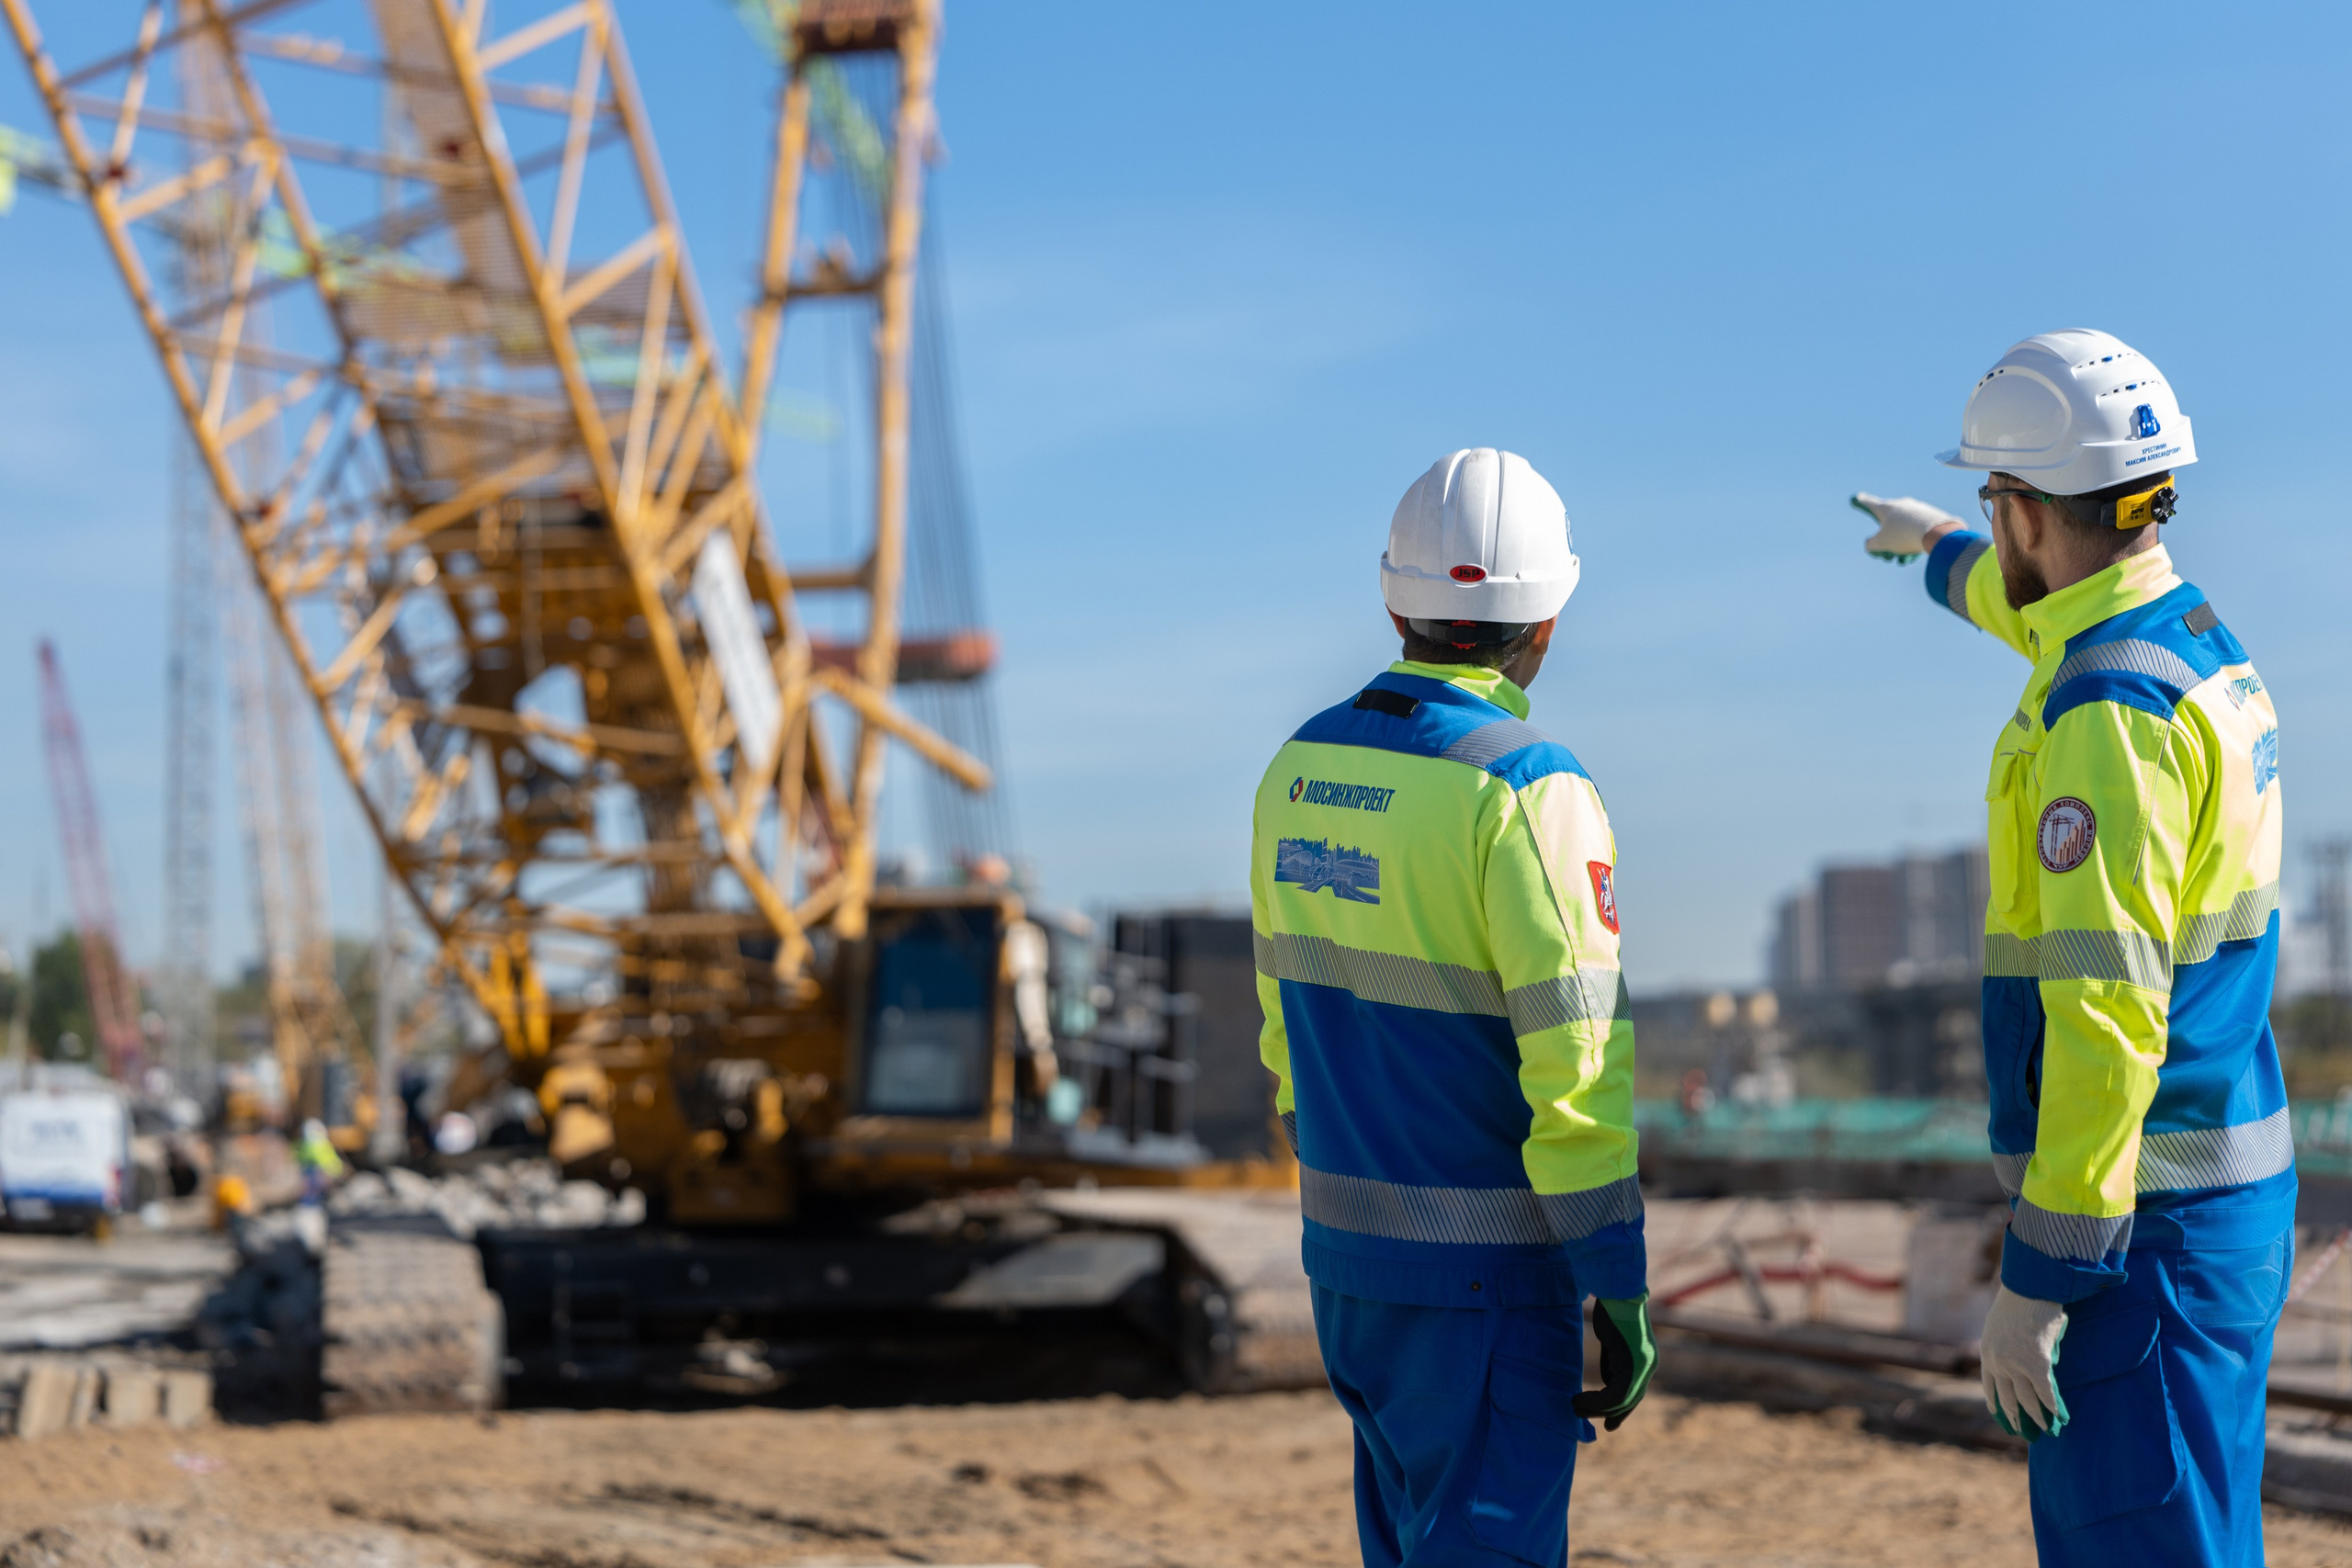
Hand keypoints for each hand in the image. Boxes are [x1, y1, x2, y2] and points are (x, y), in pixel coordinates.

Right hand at [1574, 1294, 1655, 1433]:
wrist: (1618, 1291)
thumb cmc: (1613, 1309)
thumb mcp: (1614, 1341)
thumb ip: (1615, 1361)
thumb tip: (1609, 1379)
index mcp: (1647, 1360)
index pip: (1635, 1393)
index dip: (1622, 1410)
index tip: (1611, 1424)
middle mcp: (1648, 1366)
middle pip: (1629, 1400)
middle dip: (1610, 1414)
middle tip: (1591, 1421)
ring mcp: (1642, 1366)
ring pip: (1622, 1400)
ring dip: (1597, 1408)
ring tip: (1576, 1407)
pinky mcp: (1631, 1364)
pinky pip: (1615, 1394)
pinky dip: (1595, 1401)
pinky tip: (1579, 1398)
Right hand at [1851, 492, 1961, 562]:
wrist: (1937, 532)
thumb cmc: (1904, 536)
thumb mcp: (1880, 544)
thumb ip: (1870, 545)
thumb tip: (1872, 545)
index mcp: (1886, 508)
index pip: (1870, 504)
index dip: (1862, 502)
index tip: (1857, 497)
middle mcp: (1901, 506)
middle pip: (1888, 523)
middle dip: (1886, 541)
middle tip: (1887, 556)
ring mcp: (1918, 510)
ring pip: (1903, 531)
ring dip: (1900, 547)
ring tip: (1902, 561)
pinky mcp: (1932, 517)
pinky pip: (1918, 531)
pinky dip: (1914, 543)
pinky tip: (1915, 555)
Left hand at [1979, 1283, 2068, 1441]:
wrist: (2027, 1289)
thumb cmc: (2017, 1303)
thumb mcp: (2000, 1327)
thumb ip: (2005, 1347)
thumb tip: (2020, 1362)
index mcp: (1987, 1354)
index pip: (1989, 1386)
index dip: (1996, 1403)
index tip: (2000, 1415)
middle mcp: (1998, 1363)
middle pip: (2007, 1398)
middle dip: (2016, 1417)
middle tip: (2023, 1431)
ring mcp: (2016, 1365)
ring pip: (2027, 1400)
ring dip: (2037, 1417)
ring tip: (2046, 1429)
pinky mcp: (2037, 1364)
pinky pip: (2046, 1392)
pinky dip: (2053, 1406)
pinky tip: (2060, 1417)